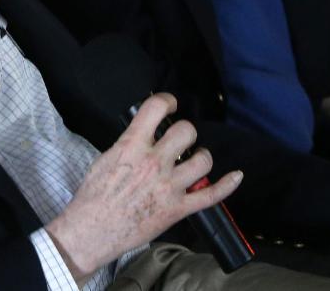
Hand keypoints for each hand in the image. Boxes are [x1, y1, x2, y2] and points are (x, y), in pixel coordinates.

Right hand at [44, 94, 242, 284]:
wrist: (94, 229)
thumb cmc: (94, 195)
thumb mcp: (106, 157)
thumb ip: (129, 143)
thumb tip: (144, 133)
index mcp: (132, 146)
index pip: (156, 108)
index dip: (167, 100)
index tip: (169, 105)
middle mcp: (154, 162)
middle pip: (186, 132)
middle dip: (185, 131)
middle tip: (178, 139)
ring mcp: (169, 186)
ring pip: (203, 160)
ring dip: (201, 156)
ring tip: (195, 158)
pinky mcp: (178, 209)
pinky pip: (211, 195)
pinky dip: (228, 184)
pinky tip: (236, 176)